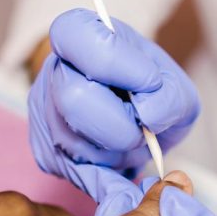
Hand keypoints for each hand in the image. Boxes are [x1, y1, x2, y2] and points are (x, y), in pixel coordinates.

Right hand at [28, 9, 199, 198]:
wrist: (131, 113)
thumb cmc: (149, 90)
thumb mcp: (172, 82)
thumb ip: (170, 95)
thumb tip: (148, 116)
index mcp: (76, 36)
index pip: (79, 39)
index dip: (121, 65)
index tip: (151, 81)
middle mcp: (51, 73)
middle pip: (75, 100)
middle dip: (123, 124)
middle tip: (143, 126)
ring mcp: (44, 116)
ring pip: (78, 146)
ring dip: (119, 152)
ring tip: (131, 139)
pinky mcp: (47, 155)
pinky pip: (83, 176)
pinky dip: (114, 179)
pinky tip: (129, 176)